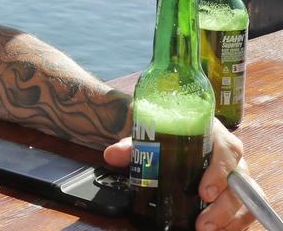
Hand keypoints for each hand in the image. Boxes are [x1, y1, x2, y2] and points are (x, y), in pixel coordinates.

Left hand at [103, 119, 250, 230]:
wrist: (168, 135)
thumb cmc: (164, 136)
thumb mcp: (148, 137)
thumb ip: (131, 145)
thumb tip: (112, 155)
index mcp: (213, 135)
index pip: (228, 148)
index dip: (220, 171)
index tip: (204, 191)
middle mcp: (229, 156)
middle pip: (239, 180)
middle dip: (224, 206)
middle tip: (203, 223)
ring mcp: (235, 175)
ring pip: (245, 197)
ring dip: (230, 218)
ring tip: (206, 230)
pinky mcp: (235, 192)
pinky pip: (245, 209)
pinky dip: (234, 223)